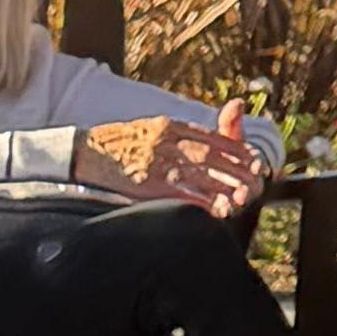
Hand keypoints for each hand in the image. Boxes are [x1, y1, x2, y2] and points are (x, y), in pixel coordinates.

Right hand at [76, 106, 265, 218]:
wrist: (81, 153)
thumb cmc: (114, 143)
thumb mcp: (148, 128)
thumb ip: (174, 132)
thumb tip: (200, 138)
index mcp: (169, 125)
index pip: (211, 137)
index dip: (235, 151)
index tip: (252, 160)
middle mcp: (167, 141)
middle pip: (212, 157)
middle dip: (236, 170)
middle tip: (255, 181)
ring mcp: (157, 163)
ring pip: (201, 177)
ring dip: (224, 189)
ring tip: (240, 199)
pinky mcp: (147, 185)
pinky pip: (180, 195)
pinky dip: (200, 203)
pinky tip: (214, 210)